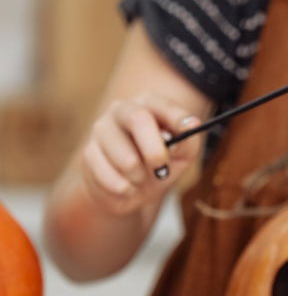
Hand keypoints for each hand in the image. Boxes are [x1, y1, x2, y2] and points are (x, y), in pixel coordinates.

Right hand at [80, 93, 201, 214]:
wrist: (130, 191)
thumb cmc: (160, 166)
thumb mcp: (182, 156)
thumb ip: (188, 142)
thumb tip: (189, 127)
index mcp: (147, 105)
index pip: (160, 104)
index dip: (176, 117)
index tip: (188, 130)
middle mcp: (122, 110)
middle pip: (138, 118)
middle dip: (155, 149)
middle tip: (161, 167)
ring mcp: (102, 129)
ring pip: (125, 156)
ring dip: (140, 176)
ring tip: (141, 178)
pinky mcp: (89, 153)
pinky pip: (109, 175)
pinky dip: (125, 188)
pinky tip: (126, 186)